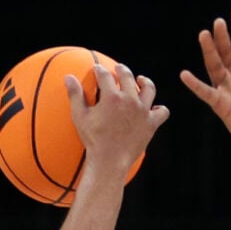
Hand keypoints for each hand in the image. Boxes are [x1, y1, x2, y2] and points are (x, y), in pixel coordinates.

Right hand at [66, 56, 167, 184]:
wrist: (110, 161)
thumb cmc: (93, 140)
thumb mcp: (80, 117)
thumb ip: (75, 95)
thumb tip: (68, 77)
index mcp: (111, 96)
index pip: (105, 75)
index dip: (100, 70)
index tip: (97, 69)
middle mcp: (130, 100)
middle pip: (127, 76)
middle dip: (121, 69)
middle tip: (118, 68)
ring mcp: (143, 111)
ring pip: (149, 88)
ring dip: (144, 82)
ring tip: (140, 80)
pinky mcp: (151, 124)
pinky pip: (162, 112)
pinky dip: (159, 109)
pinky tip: (153, 108)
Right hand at [182, 1, 230, 152]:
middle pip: (225, 50)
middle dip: (222, 37)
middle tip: (219, 22)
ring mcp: (224, 86)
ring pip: (214, 65)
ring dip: (209, 51)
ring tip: (204, 34)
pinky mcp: (220, 103)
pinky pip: (205, 92)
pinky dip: (195, 85)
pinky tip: (185, 75)